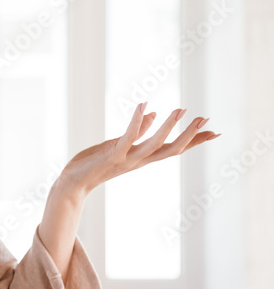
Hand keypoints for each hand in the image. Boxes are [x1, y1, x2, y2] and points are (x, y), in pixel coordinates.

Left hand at [57, 102, 220, 195]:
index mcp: (143, 157)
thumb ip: (139, 131)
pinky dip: (137, 122)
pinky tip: (144, 106)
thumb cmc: (95, 163)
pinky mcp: (112, 155)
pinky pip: (128, 137)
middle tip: (206, 119)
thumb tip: (152, 114)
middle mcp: (139, 160)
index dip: (194, 141)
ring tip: (181, 110)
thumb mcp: (119, 145)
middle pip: (171, 150)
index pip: (174, 148)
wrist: (72, 183)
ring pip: (154, 145)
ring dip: (168, 127)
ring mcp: (127, 159)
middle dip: (190, 136)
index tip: (215, 131)